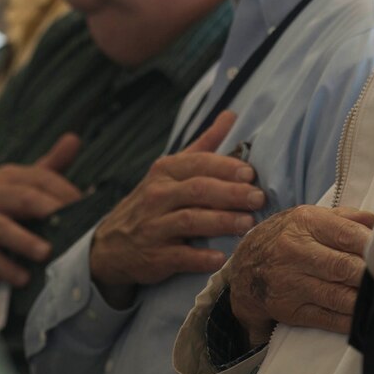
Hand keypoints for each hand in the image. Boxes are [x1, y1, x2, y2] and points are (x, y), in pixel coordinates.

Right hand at [0, 134, 82, 286]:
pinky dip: (5, 268)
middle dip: (48, 209)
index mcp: (10, 176)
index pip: (41, 178)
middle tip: (74, 225)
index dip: (65, 191)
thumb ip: (50, 164)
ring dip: (24, 241)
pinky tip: (23, 278)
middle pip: (23, 198)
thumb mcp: (20, 180)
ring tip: (46, 253)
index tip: (88, 207)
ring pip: (2, 229)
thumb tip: (74, 139)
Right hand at [90, 112, 264, 307]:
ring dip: (221, 222)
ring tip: (248, 224)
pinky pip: (179, 256)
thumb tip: (231, 115)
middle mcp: (157, 195)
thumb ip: (204, 144)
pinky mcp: (154, 256)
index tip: (251, 173)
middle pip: (197, 190)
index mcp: (165, 170)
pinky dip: (200, 257)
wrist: (114, 243)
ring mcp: (154, 226)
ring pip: (190, 221)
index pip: (198, 164)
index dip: (225, 168)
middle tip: (258, 198)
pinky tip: (220, 257)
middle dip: (230, 193)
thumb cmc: (155, 201)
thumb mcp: (173, 169)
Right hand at [226, 205, 373, 344]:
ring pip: (339, 296)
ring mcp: (291, 283)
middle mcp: (295, 251)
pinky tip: (365, 316)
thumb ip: (345, 218)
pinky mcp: (291, 310)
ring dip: (365, 300)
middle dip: (372, 275)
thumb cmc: (285, 238)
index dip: (373, 245)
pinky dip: (351, 320)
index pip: (347, 234)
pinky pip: (329, 318)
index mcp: (305, 223)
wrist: (244, 270)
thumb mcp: (308, 218)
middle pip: (345, 267)